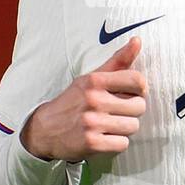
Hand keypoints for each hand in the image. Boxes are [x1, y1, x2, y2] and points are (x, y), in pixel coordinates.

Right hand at [20, 36, 147, 161]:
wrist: (44, 129)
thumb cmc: (74, 101)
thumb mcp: (91, 78)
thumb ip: (118, 61)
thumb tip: (138, 40)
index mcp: (95, 81)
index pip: (137, 80)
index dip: (140, 89)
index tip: (131, 94)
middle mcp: (93, 100)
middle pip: (139, 106)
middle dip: (131, 111)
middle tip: (116, 112)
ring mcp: (92, 123)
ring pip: (133, 126)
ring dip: (125, 128)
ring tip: (109, 125)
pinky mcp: (92, 143)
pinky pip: (123, 144)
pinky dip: (116, 143)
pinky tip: (104, 137)